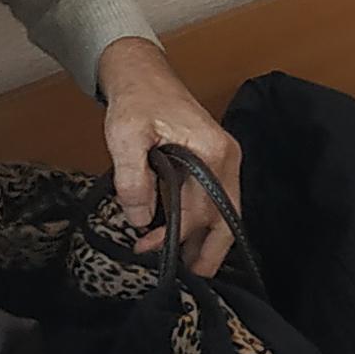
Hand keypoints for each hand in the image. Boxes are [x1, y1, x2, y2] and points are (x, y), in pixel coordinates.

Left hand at [97, 37, 241, 275]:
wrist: (141, 73)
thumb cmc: (135, 99)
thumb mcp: (125, 136)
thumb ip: (133, 179)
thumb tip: (139, 220)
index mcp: (212, 151)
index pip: (200, 209)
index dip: (175, 235)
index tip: (145, 246)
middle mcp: (227, 158)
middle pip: (228, 217)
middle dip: (212, 251)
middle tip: (194, 280)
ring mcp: (224, 159)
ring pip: (224, 211)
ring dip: (206, 239)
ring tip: (189, 266)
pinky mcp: (213, 161)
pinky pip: (215, 200)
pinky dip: (203, 222)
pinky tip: (185, 238)